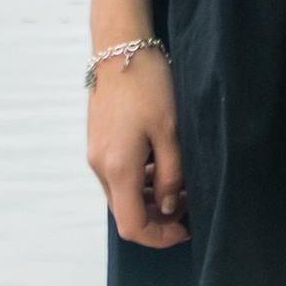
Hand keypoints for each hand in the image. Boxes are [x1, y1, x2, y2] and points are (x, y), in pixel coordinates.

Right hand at [86, 48, 188, 244]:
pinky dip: (139, 181)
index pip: (133, 226)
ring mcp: (96, 155)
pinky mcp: (98, 143)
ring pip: (122, 195)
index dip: (159, 237)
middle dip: (158, 219)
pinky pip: (117, 176)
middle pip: (126, 214)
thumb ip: (171, 176)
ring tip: (180, 182)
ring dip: (150, 199)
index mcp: (118, 168)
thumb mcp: (171, 133)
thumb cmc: (147, 85)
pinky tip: (161, 164)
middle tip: (189, 203)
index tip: (185, 230)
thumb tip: (170, 208)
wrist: (119, 48)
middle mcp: (100, 167)